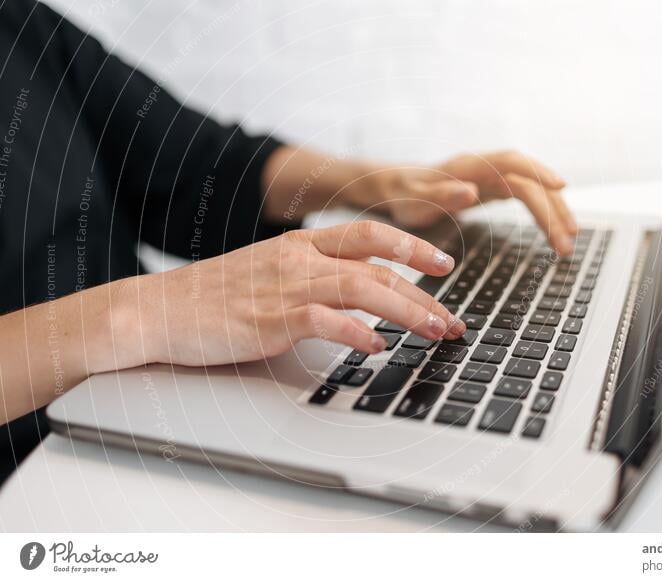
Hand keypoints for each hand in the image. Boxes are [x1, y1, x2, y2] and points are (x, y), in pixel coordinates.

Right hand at [130, 221, 465, 366]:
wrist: (160, 310)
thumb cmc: (217, 297)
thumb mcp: (271, 274)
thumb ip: (314, 277)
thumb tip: (359, 298)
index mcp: (301, 244)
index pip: (369, 234)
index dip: (411, 246)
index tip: (442, 264)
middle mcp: (299, 259)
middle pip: (377, 266)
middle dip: (423, 291)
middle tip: (453, 316)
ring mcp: (285, 286)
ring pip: (362, 289)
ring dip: (407, 311)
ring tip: (436, 331)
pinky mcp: (271, 318)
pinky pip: (325, 321)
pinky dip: (356, 332)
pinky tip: (378, 345)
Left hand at [370, 150, 576, 254]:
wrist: (395, 186)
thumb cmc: (403, 195)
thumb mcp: (415, 201)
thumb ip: (442, 195)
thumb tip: (472, 191)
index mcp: (468, 166)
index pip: (513, 163)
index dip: (538, 173)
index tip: (560, 189)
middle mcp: (485, 167)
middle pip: (530, 179)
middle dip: (552, 207)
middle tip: (567, 240)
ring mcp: (491, 176)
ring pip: (533, 187)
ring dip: (553, 210)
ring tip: (568, 240)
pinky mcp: (493, 186)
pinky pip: (526, 194)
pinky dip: (542, 209)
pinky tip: (554, 225)